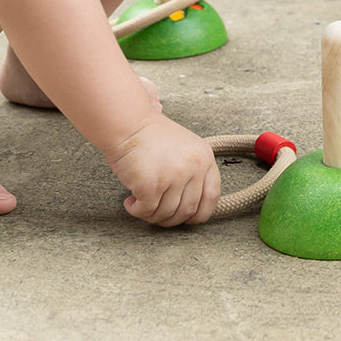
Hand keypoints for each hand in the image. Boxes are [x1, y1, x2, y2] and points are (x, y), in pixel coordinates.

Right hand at [107, 112, 220, 226]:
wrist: (127, 123)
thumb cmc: (151, 136)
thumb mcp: (185, 148)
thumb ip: (193, 172)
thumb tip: (192, 211)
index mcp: (205, 157)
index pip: (212, 196)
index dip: (200, 213)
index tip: (187, 218)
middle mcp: (194, 167)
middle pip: (188, 210)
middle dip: (170, 218)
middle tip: (155, 212)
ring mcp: (174, 176)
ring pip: (167, 214)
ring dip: (152, 215)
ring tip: (140, 205)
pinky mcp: (152, 185)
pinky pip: (147, 211)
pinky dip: (137, 211)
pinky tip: (130, 203)